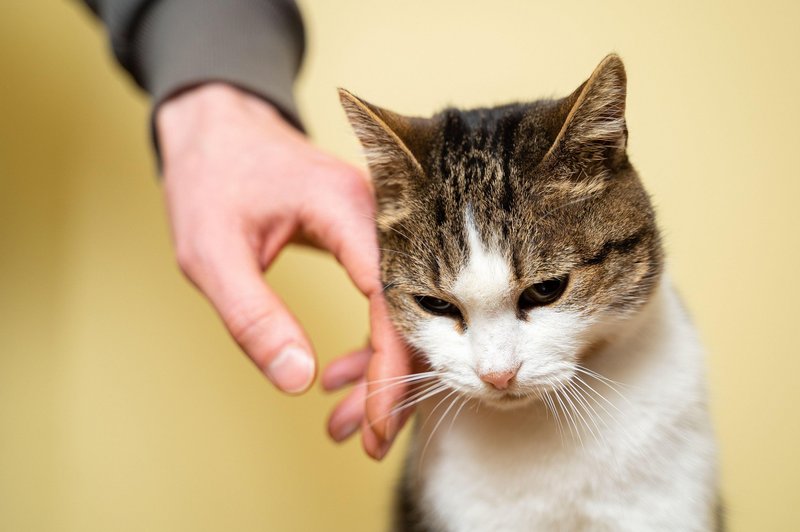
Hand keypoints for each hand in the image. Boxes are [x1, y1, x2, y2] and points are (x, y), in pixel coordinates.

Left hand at [156, 83, 409, 458]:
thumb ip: (252, 317)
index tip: (378, 427)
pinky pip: (388, 298)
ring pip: (405, 311)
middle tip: (366, 440)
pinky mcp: (372, 238)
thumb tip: (297, 379)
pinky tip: (340, 375)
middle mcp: (382, 215)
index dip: (388, 370)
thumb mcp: (212, 254)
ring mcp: (383, 225)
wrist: (220, 130)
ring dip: (380, 369)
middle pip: (412, 312)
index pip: (390, 300)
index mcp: (349, 208)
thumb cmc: (213, 179)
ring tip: (346, 421)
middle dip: (391, 382)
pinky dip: (370, 342)